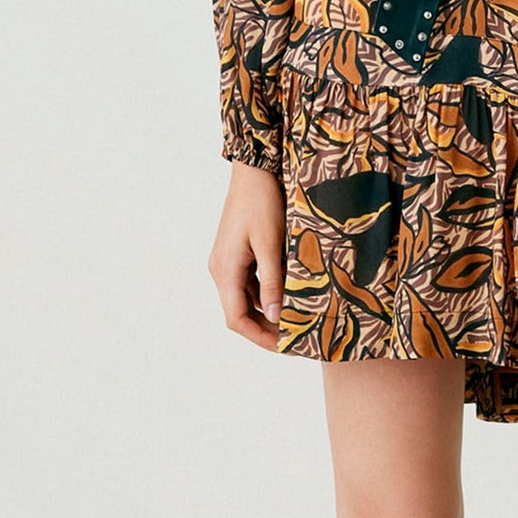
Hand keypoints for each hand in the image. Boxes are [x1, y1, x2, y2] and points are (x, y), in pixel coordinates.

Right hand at [209, 161, 286, 347]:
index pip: (236, 320)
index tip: (285, 347)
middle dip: (265, 329)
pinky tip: (289, 295)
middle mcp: (221, 270)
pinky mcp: (237, 253)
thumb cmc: (262, 203)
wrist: (254, 170)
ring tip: (296, 320)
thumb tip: (273, 315)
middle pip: (239, 313)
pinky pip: (250, 283)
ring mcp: (228, 262)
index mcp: (225, 271)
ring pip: (246, 299)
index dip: (260, 338)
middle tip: (295, 338)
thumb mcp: (270, 244)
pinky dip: (267, 294)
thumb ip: (271, 281)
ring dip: (267, 312)